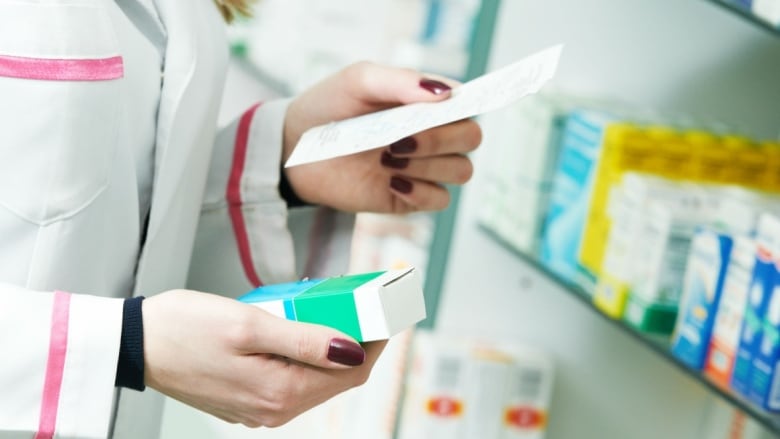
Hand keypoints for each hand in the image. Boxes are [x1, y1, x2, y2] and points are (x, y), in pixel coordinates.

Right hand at [142, 290, 385, 426]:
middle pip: (337, 378)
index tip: (387, 312)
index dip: (375, 341)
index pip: (351, 371)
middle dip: (358, 343)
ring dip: (331, 348)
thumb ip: (304, 339)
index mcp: (279, 393)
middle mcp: (274, 409)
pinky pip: (293, 380)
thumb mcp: (249, 324)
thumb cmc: (184, 328)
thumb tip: (352, 350)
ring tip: (335, 312)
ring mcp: (260, 408)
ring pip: (316, 380)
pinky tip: (303, 331)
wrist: (136, 344)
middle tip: (365, 306)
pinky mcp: (248, 399)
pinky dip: (306, 357)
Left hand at [282, 62, 481, 212]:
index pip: (467, 103)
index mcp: (427, 102)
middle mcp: (432, 134)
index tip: (445, 111)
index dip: (466, 107)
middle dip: (439, 139)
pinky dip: (421, 191)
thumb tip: (446, 95)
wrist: (295, 150)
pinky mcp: (411, 196)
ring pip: (461, 170)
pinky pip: (440, 200)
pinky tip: (390, 181)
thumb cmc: (329, 108)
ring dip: (427, 164)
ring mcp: (424, 167)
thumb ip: (401, 81)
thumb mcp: (358, 81)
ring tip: (385, 158)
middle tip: (397, 139)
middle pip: (471, 138)